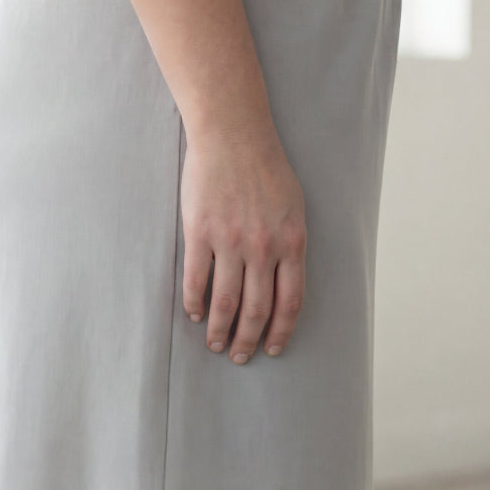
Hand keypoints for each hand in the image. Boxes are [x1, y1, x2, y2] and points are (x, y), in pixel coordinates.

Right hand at [180, 121, 306, 362]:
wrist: (233, 133)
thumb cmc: (266, 168)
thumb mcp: (294, 207)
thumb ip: (291, 245)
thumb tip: (282, 285)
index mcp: (292, 242)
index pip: (290, 302)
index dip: (281, 331)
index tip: (272, 348)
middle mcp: (263, 247)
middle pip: (257, 310)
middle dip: (248, 340)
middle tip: (240, 356)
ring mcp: (230, 241)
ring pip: (226, 302)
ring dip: (220, 330)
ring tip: (214, 344)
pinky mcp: (200, 233)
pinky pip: (197, 279)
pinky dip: (195, 302)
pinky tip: (195, 314)